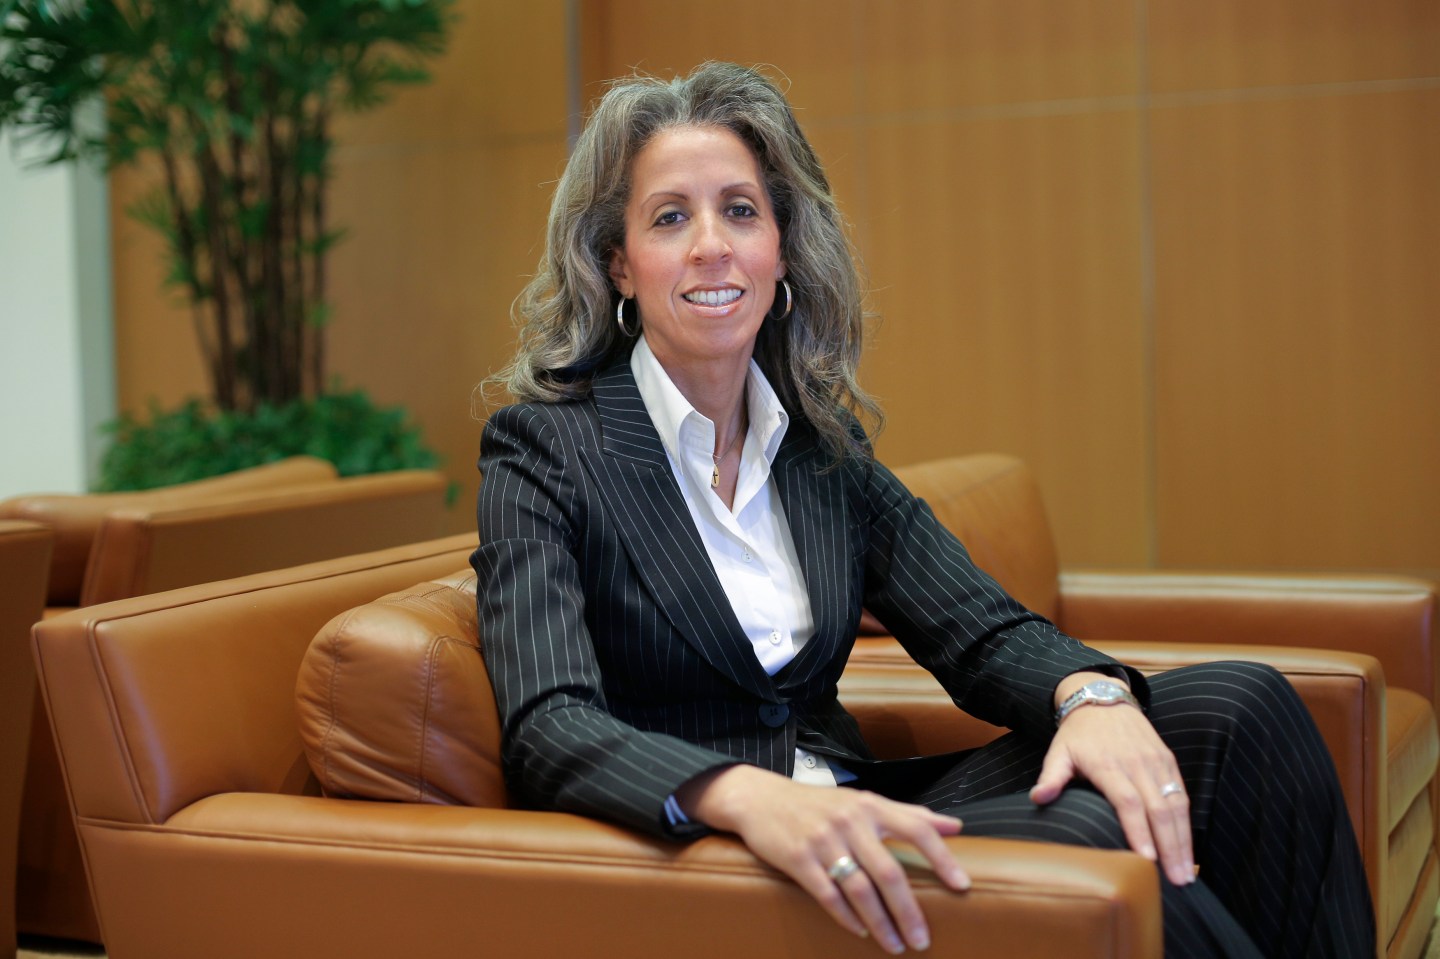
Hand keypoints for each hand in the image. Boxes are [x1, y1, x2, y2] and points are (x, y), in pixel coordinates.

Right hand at [678, 765, 968, 953]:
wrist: (761, 799)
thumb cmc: (819, 805)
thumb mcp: (863, 801)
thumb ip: (908, 814)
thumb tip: (955, 826)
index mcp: (870, 806)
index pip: (916, 829)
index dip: (942, 858)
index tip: (961, 886)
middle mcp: (849, 821)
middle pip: (889, 872)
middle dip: (908, 911)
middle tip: (922, 940)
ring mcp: (822, 840)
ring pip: (859, 890)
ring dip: (880, 923)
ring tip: (895, 945)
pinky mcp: (798, 858)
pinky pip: (827, 895)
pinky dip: (846, 917)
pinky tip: (859, 932)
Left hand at [1031, 673, 1194, 885]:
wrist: (1103, 698)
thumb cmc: (1078, 733)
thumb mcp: (1058, 751)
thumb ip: (1051, 777)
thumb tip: (1037, 798)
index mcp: (1108, 764)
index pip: (1128, 802)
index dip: (1138, 831)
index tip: (1146, 860)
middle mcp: (1137, 764)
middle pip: (1158, 809)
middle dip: (1170, 847)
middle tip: (1176, 881)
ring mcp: (1156, 762)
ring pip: (1176, 805)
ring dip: (1184, 841)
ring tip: (1186, 873)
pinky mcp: (1168, 761)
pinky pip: (1182, 795)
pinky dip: (1187, 823)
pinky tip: (1188, 848)